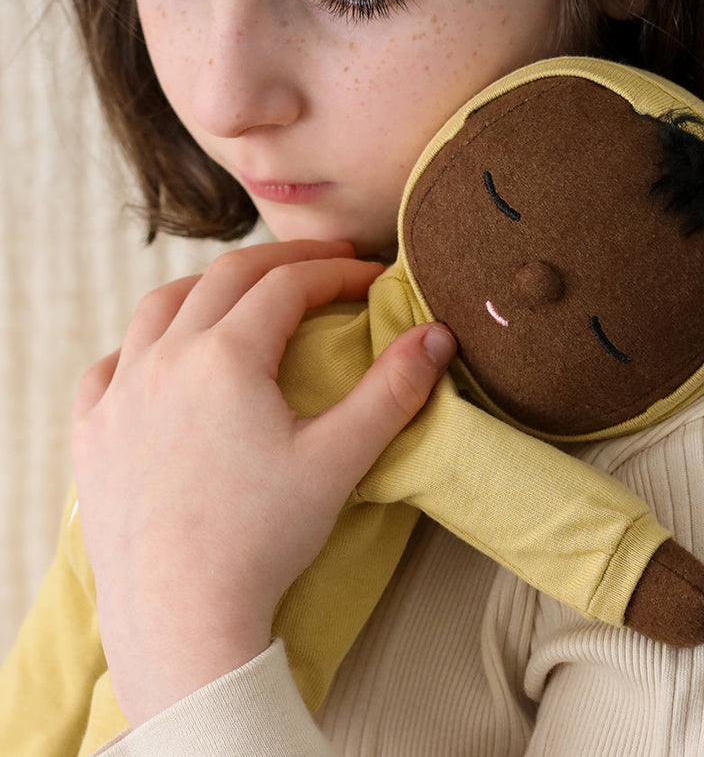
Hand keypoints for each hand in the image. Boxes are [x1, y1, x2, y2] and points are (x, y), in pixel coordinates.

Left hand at [71, 239, 455, 724]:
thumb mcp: (340, 458)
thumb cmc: (262, 538)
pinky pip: (112, 362)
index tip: (371, 277)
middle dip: (283, 261)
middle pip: (228, 278)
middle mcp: (166, 358)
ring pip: (161, 306)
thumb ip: (392, 390)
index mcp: (226, 357)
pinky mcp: (93, 430)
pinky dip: (145, 341)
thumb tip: (438, 336)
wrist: (179, 614)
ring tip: (246, 292)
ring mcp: (120, 392)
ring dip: (211, 286)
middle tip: (325, 262)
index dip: (336, 272)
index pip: (289, 285)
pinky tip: (164, 355)